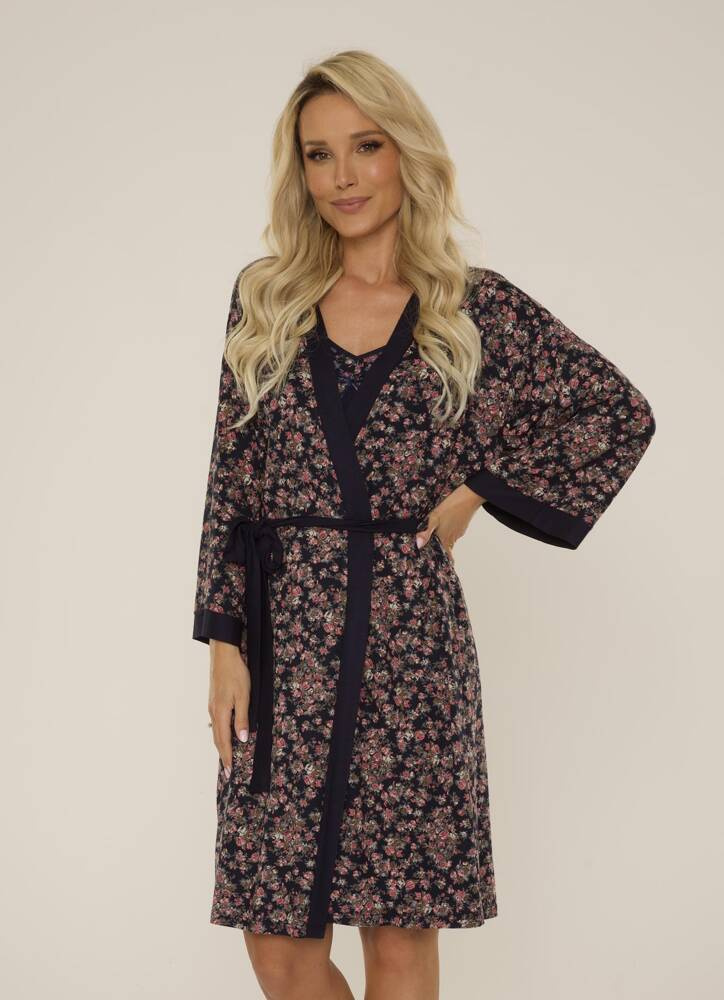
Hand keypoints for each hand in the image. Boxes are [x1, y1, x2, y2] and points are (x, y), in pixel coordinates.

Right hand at [208, 640, 250, 778]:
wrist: (223, 655)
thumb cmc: (236, 673)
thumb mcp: (244, 696)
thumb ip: (243, 718)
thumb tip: (242, 739)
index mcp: (221, 713)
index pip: (224, 741)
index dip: (228, 757)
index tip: (230, 772)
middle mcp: (213, 712)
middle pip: (217, 739)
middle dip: (223, 756)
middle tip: (228, 772)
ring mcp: (212, 706)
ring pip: (216, 731)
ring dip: (221, 745)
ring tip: (227, 757)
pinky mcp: (213, 701)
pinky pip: (216, 723)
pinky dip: (220, 734)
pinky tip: (224, 735)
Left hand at [415, 484, 483, 564]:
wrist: (469, 497)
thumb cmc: (450, 506)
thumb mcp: (434, 517)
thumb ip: (427, 532)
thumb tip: (419, 545)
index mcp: (444, 538)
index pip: (444, 555)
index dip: (441, 560)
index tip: (439, 566)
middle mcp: (452, 537)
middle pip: (447, 549)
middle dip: (442, 552)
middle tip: (435, 553)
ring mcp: (458, 532)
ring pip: (450, 541)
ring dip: (445, 542)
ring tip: (436, 539)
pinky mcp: (462, 526)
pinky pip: (454, 533)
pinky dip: (449, 533)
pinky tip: (445, 526)